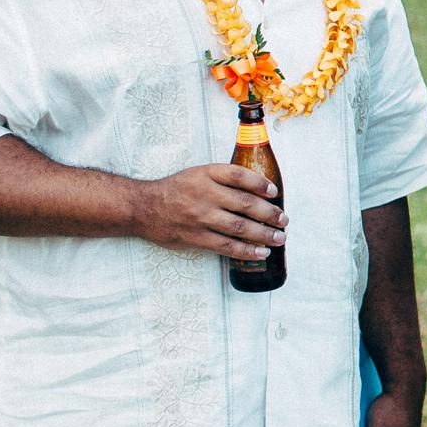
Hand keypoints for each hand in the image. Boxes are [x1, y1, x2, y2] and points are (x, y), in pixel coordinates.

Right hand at [135, 164, 286, 260]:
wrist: (143, 207)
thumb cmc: (176, 190)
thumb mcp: (198, 173)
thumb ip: (224, 178)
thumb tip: (259, 190)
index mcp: (206, 174)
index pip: (239, 175)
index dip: (260, 183)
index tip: (274, 192)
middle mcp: (204, 194)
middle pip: (245, 203)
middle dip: (270, 213)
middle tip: (284, 220)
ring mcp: (200, 217)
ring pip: (239, 227)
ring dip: (264, 234)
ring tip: (279, 238)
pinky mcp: (195, 237)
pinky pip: (226, 246)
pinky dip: (246, 250)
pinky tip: (261, 253)